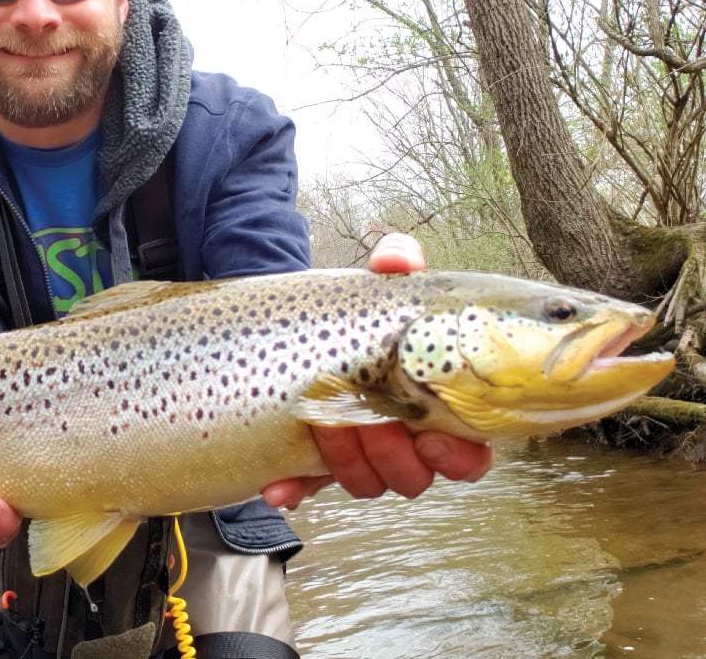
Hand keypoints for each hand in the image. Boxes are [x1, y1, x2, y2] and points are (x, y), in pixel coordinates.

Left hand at [261, 234, 493, 506]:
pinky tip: (277, 488)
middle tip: (372, 420)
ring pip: (366, 483)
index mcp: (438, 409)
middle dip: (392, 454)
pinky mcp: (315, 465)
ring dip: (347, 459)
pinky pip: (307, 490)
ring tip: (323, 419)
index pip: (468, 455)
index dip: (457, 456)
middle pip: (413, 476)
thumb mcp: (380, 289)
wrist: (306, 328)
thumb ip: (396, 267)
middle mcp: (404, 443)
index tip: (430, 435)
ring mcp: (359, 457)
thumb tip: (396, 256)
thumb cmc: (363, 315)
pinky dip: (293, 490)